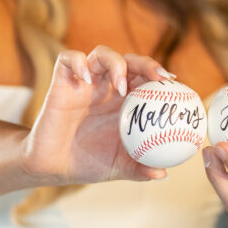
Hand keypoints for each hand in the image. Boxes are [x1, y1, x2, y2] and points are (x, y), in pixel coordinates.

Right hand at [22, 46, 170, 184]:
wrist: (53, 167)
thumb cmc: (89, 162)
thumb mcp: (119, 167)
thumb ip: (140, 168)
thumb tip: (163, 173)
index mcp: (125, 101)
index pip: (146, 77)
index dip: (160, 75)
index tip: (173, 83)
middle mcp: (107, 86)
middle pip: (130, 61)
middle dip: (146, 63)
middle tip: (158, 78)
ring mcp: (85, 81)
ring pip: (103, 54)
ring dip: (116, 63)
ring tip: (121, 85)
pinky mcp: (62, 81)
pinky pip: (68, 59)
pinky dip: (78, 62)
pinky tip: (85, 79)